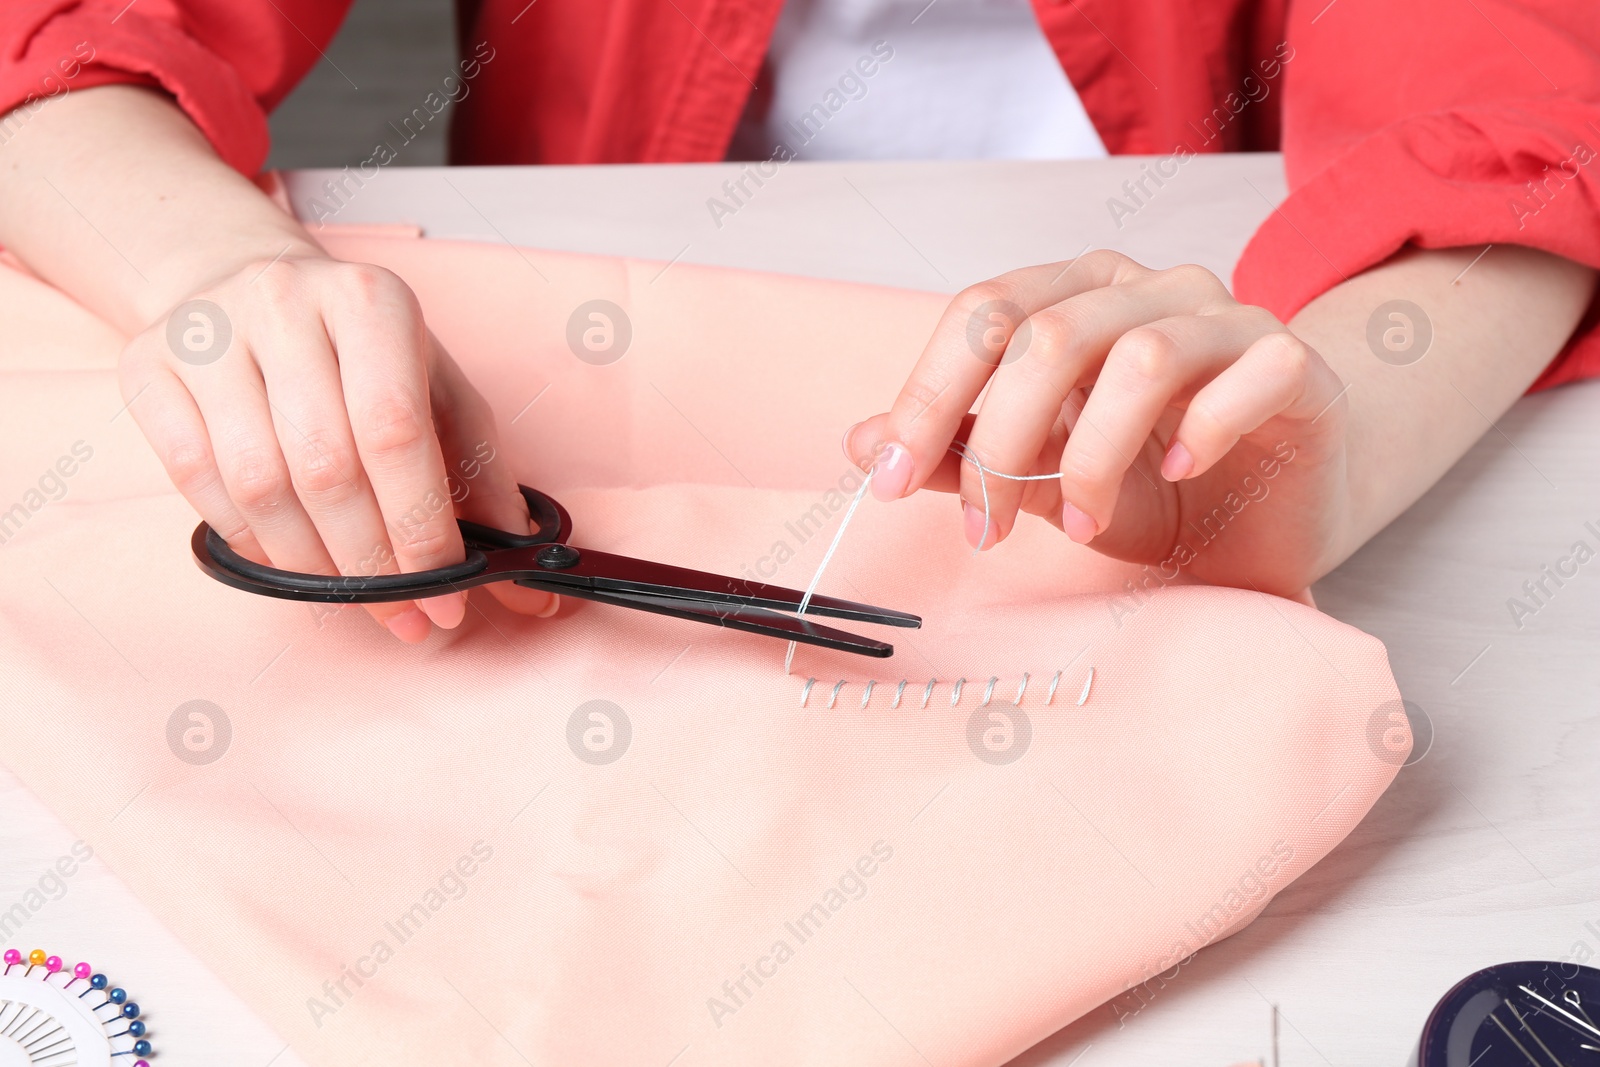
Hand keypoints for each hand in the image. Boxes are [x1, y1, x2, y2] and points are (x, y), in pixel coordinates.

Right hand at [118, 253, 556, 640]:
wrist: (250, 285)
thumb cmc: (362, 354)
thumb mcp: (438, 391)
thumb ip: (485, 479)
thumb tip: (530, 583)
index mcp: (371, 300)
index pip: (397, 432)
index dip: (421, 526)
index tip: (447, 592)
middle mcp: (284, 300)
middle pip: (327, 466)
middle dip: (373, 562)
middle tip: (406, 615)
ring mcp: (207, 331)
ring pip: (259, 483)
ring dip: (312, 567)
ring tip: (353, 599)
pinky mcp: (147, 365)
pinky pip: (195, 481)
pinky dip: (249, 540)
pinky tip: (289, 565)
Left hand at [842, 250, 1351, 596]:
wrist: (1269, 515)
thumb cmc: (1148, 490)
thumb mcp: (1039, 482)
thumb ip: (958, 456)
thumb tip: (858, 444)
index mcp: (1074, 294)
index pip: (982, 314)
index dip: (926, 396)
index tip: (887, 479)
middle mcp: (1148, 287)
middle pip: (1047, 335)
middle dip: (1000, 444)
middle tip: (986, 527)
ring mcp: (1227, 317)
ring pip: (1139, 355)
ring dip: (1093, 456)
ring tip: (1082, 525)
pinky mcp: (1295, 363)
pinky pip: (1248, 374)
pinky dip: (1203, 429)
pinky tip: (1180, 474)